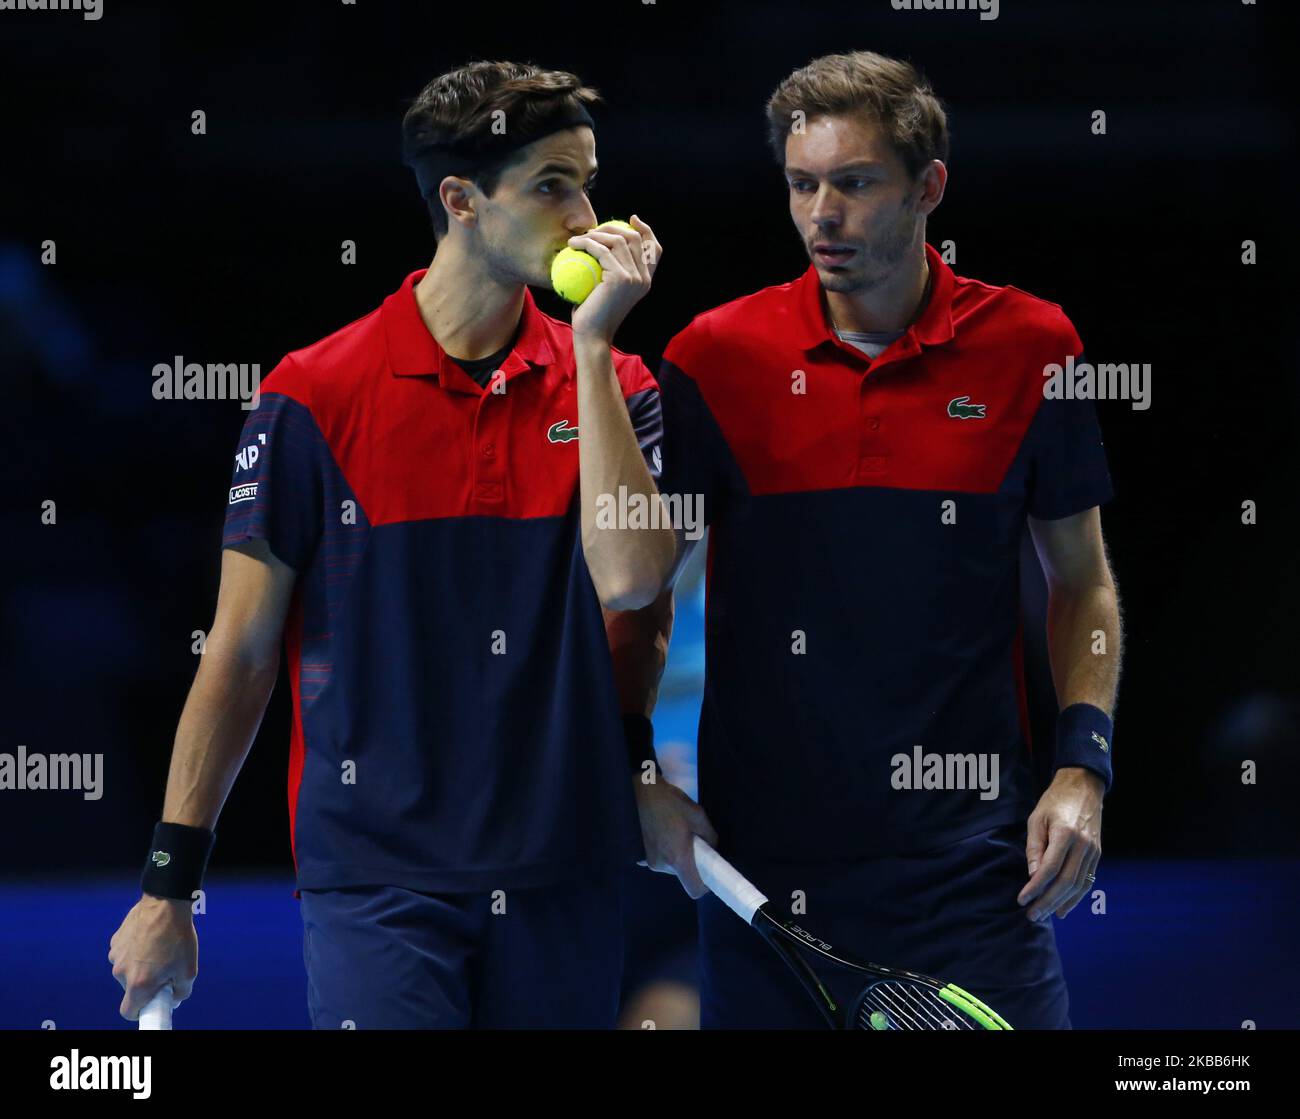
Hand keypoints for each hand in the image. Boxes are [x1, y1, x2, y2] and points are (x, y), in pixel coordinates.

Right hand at [108, 894, 197, 1019]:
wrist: (166, 903)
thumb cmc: (179, 937)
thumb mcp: (189, 970)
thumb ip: (182, 992)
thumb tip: (175, 999)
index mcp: (138, 984)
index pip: (128, 1011)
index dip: (141, 1011)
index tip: (152, 1003)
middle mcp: (121, 972)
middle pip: (131, 989)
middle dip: (146, 983)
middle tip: (166, 968)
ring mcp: (116, 956)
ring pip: (128, 969)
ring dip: (142, 965)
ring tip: (161, 947)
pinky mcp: (115, 941)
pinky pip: (126, 953)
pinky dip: (137, 950)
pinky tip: (151, 937)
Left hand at [568, 215, 662, 344]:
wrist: (592, 336)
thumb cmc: (593, 315)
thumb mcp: (606, 290)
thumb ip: (611, 271)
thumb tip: (602, 246)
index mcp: (645, 281)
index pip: (654, 249)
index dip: (646, 230)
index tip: (631, 220)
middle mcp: (644, 279)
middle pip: (635, 238)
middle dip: (613, 227)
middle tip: (593, 230)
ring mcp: (634, 278)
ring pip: (618, 240)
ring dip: (596, 234)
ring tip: (579, 239)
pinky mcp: (620, 278)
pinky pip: (602, 250)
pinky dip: (586, 243)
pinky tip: (572, 244)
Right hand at [633, 774, 717, 897]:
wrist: (636, 790)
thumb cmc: (668, 801)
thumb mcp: (697, 814)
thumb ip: (709, 835)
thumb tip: (712, 847)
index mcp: (677, 858)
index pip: (694, 889)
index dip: (704, 885)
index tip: (707, 872)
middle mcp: (661, 865)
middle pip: (681, 874)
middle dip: (688, 860)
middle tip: (690, 838)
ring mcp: (647, 860)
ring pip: (669, 864)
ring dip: (674, 852)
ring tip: (672, 829)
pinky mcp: (638, 854)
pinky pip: (657, 857)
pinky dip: (662, 848)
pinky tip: (660, 830)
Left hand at [1018, 767, 1103, 921]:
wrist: (1083, 788)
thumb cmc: (1054, 802)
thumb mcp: (1036, 819)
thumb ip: (1034, 848)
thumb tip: (1032, 875)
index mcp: (1065, 834)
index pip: (1050, 869)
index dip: (1035, 887)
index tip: (1022, 900)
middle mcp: (1083, 845)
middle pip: (1065, 882)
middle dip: (1047, 902)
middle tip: (1032, 915)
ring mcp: (1093, 851)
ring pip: (1078, 885)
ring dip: (1061, 903)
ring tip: (1045, 915)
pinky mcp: (1098, 854)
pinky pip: (1087, 880)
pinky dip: (1076, 897)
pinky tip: (1064, 907)